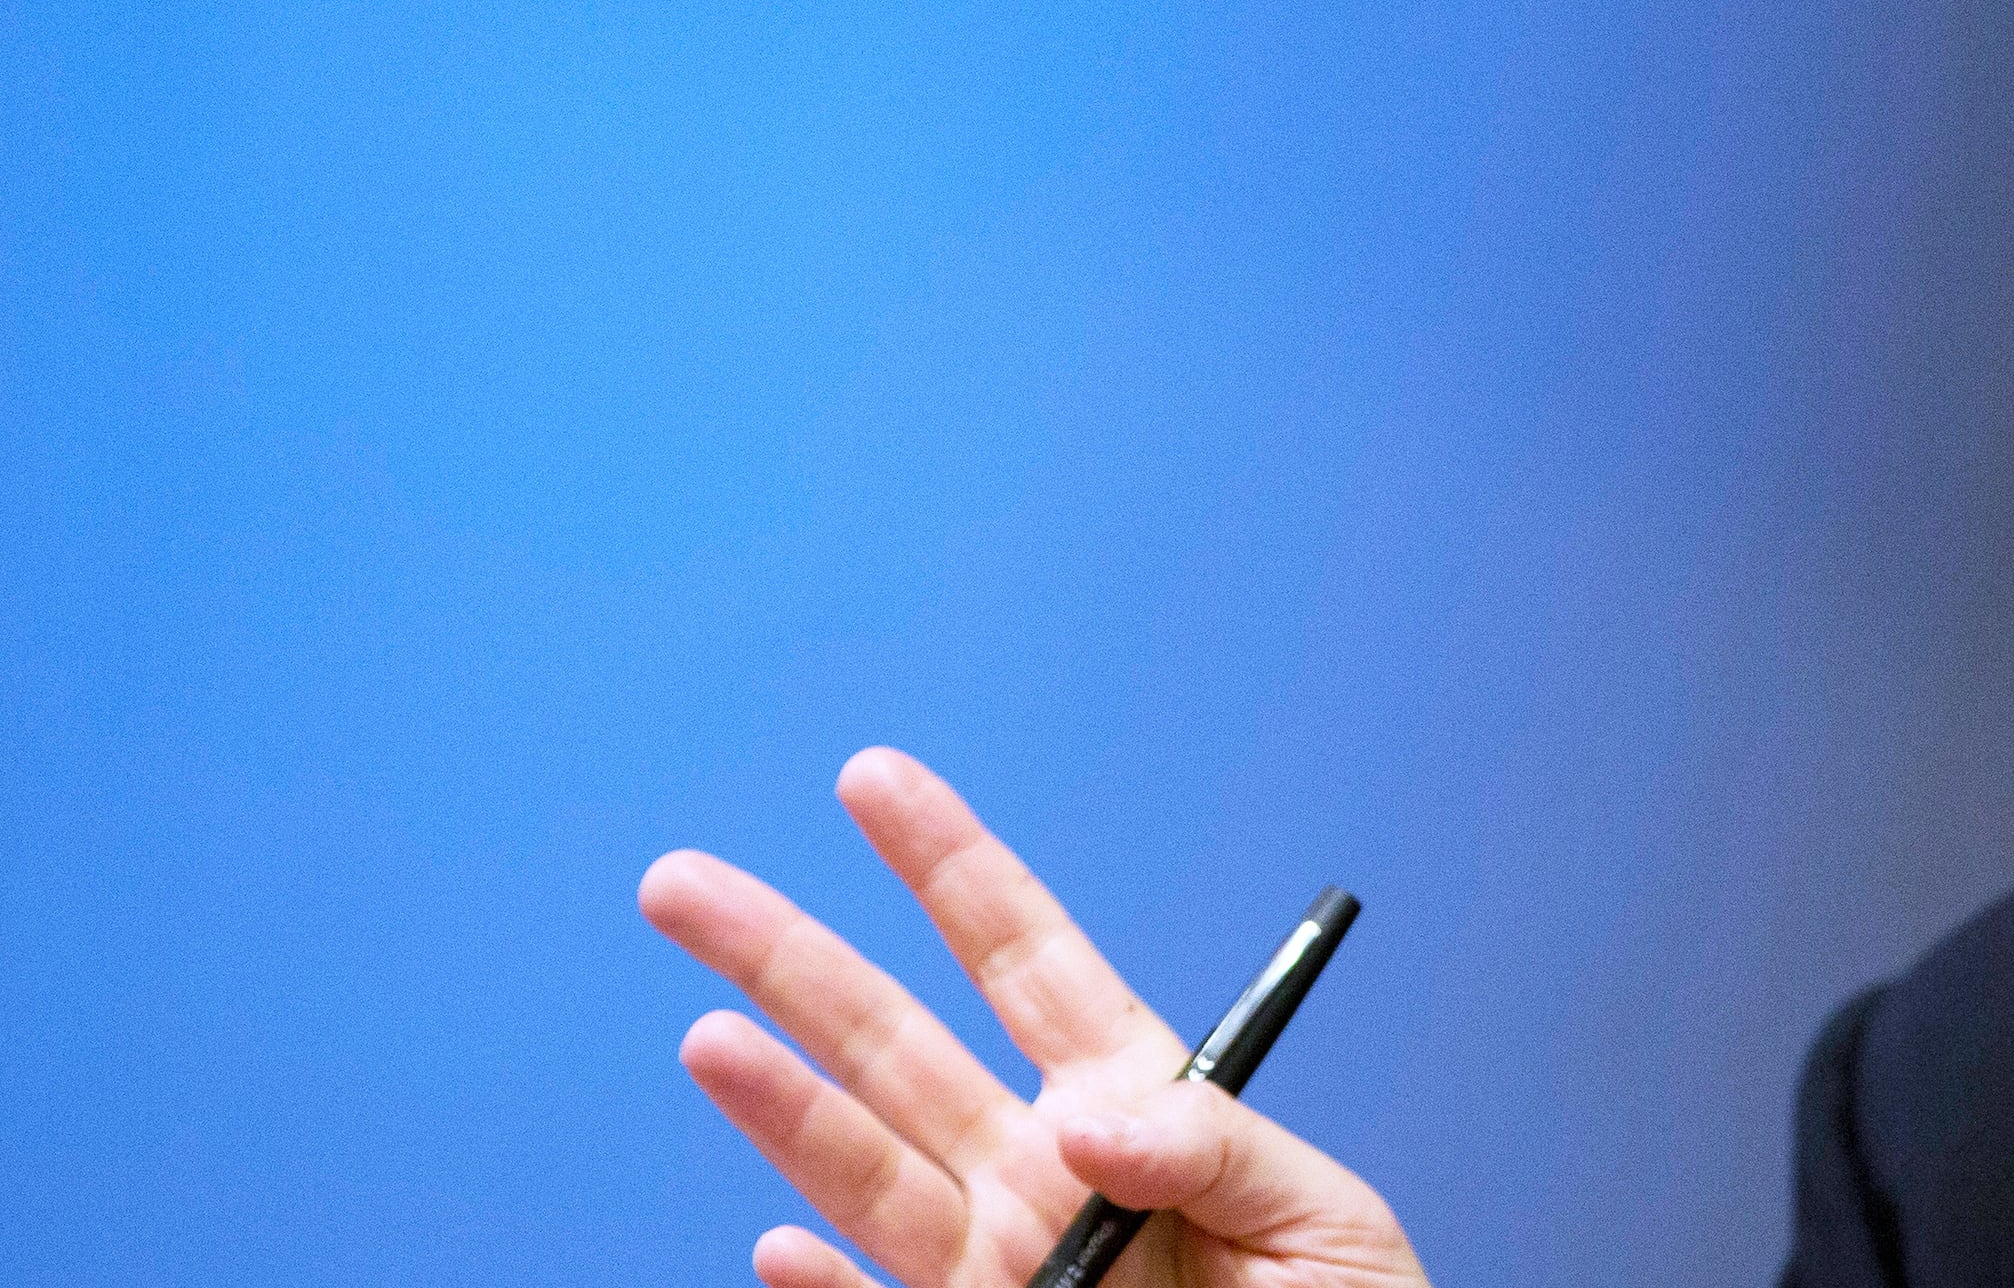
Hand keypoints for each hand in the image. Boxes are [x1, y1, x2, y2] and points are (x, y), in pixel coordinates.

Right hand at [639, 749, 1430, 1287]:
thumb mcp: (1325, 1217)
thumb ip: (1216, 1147)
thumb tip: (1084, 1113)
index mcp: (1136, 1111)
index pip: (1026, 962)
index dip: (950, 868)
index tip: (874, 779)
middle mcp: (1043, 1179)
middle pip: (897, 1047)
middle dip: (793, 960)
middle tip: (683, 881)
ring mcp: (1003, 1271)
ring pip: (864, 1171)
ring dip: (780, 1105)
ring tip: (708, 1032)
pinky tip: (772, 1242)